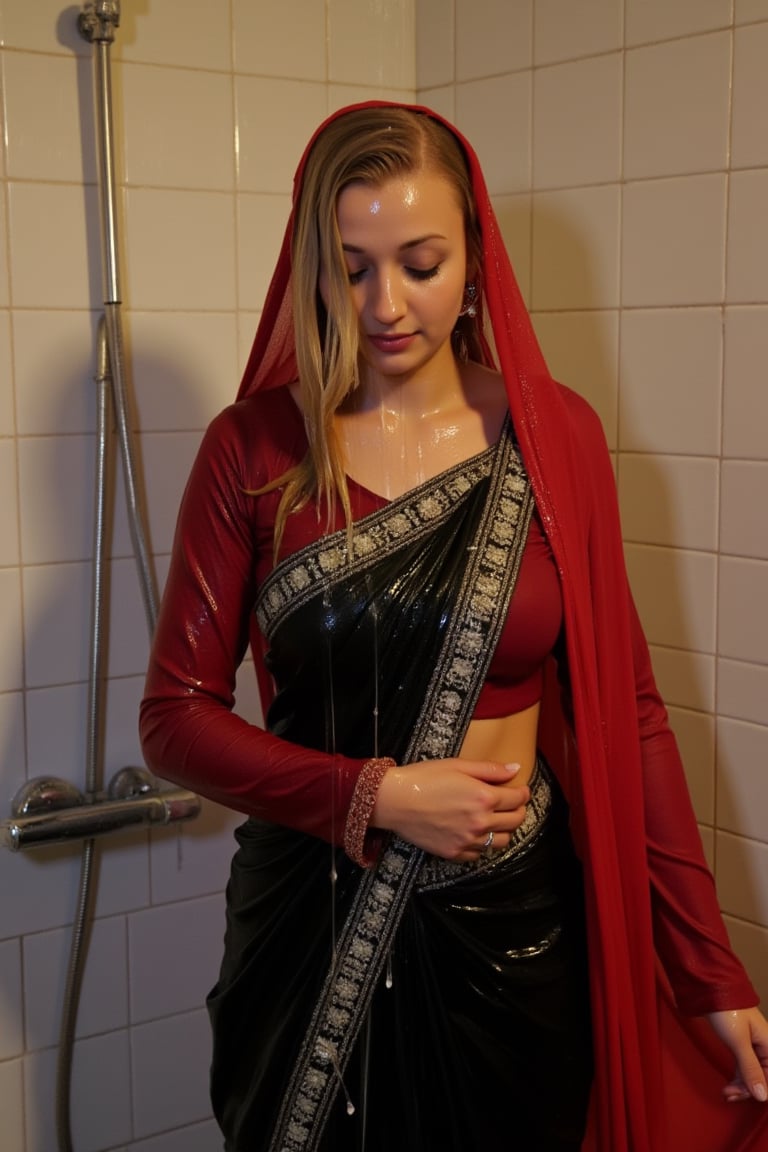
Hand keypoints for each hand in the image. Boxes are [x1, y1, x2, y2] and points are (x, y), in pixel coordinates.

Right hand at [371, 758, 528, 860]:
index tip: (521, 790)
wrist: (394, 800)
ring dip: (505, 830)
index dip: (523, 793)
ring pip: (501, 842)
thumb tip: (516, 769)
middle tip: (512, 803)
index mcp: (483, 797)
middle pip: (515, 821)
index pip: (517, 799)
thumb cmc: (423, 778)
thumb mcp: (458, 765)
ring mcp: (467, 840)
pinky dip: (482, 844)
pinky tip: (475, 832)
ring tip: (496, 820)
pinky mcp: (454, 853)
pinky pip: (479, 854)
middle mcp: (480, 822)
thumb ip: (490, 769)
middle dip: (518, 810)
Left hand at [707, 1007, 767, 1103]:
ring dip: (741, 1085)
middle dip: (747, 1089)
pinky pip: (744, 1066)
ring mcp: (753, 1045)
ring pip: (752, 1073)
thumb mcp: (739, 1041)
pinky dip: (737, 1076)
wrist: (711, 988)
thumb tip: (762, 1096)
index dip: (758, 1089)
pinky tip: (729, 1084)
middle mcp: (765, 1046)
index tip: (740, 1095)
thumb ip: (750, 1068)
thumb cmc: (727, 1010)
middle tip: (729, 1094)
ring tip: (726, 1092)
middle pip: (762, 1077)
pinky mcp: (741, 1043)